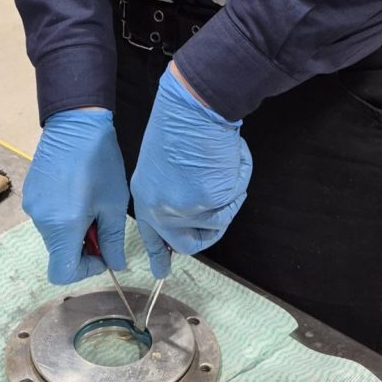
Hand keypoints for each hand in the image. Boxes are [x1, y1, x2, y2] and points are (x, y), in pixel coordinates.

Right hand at [22, 109, 128, 283]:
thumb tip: (116, 264)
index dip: (85, 270)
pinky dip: (62, 214)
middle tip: (101, 220)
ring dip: (72, 228)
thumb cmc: (99, 160)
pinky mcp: (30, 193)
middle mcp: (41, 220)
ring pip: (54, 234)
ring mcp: (32, 206)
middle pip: (58, 252)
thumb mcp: (114, 203)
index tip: (102, 252)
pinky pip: (47, 216)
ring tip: (89, 201)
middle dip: (82, 246)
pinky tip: (76, 191)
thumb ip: (113, 240)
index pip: (63, 274)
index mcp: (63, 226)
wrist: (75, 122)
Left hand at [131, 66, 252, 278]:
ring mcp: (184, 209)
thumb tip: (189, 218)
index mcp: (145, 196)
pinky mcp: (209, 203)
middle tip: (217, 214)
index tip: (161, 273)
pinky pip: (232, 202)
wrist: (192, 107)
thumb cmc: (178, 123)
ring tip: (221, 165)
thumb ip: (169, 192)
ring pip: (217, 221)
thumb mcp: (161, 163)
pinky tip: (228, 160)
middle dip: (208, 233)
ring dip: (226, 196)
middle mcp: (160, 209)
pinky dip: (237, 181)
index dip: (159, 255)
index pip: (151, 236)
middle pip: (188, 243)